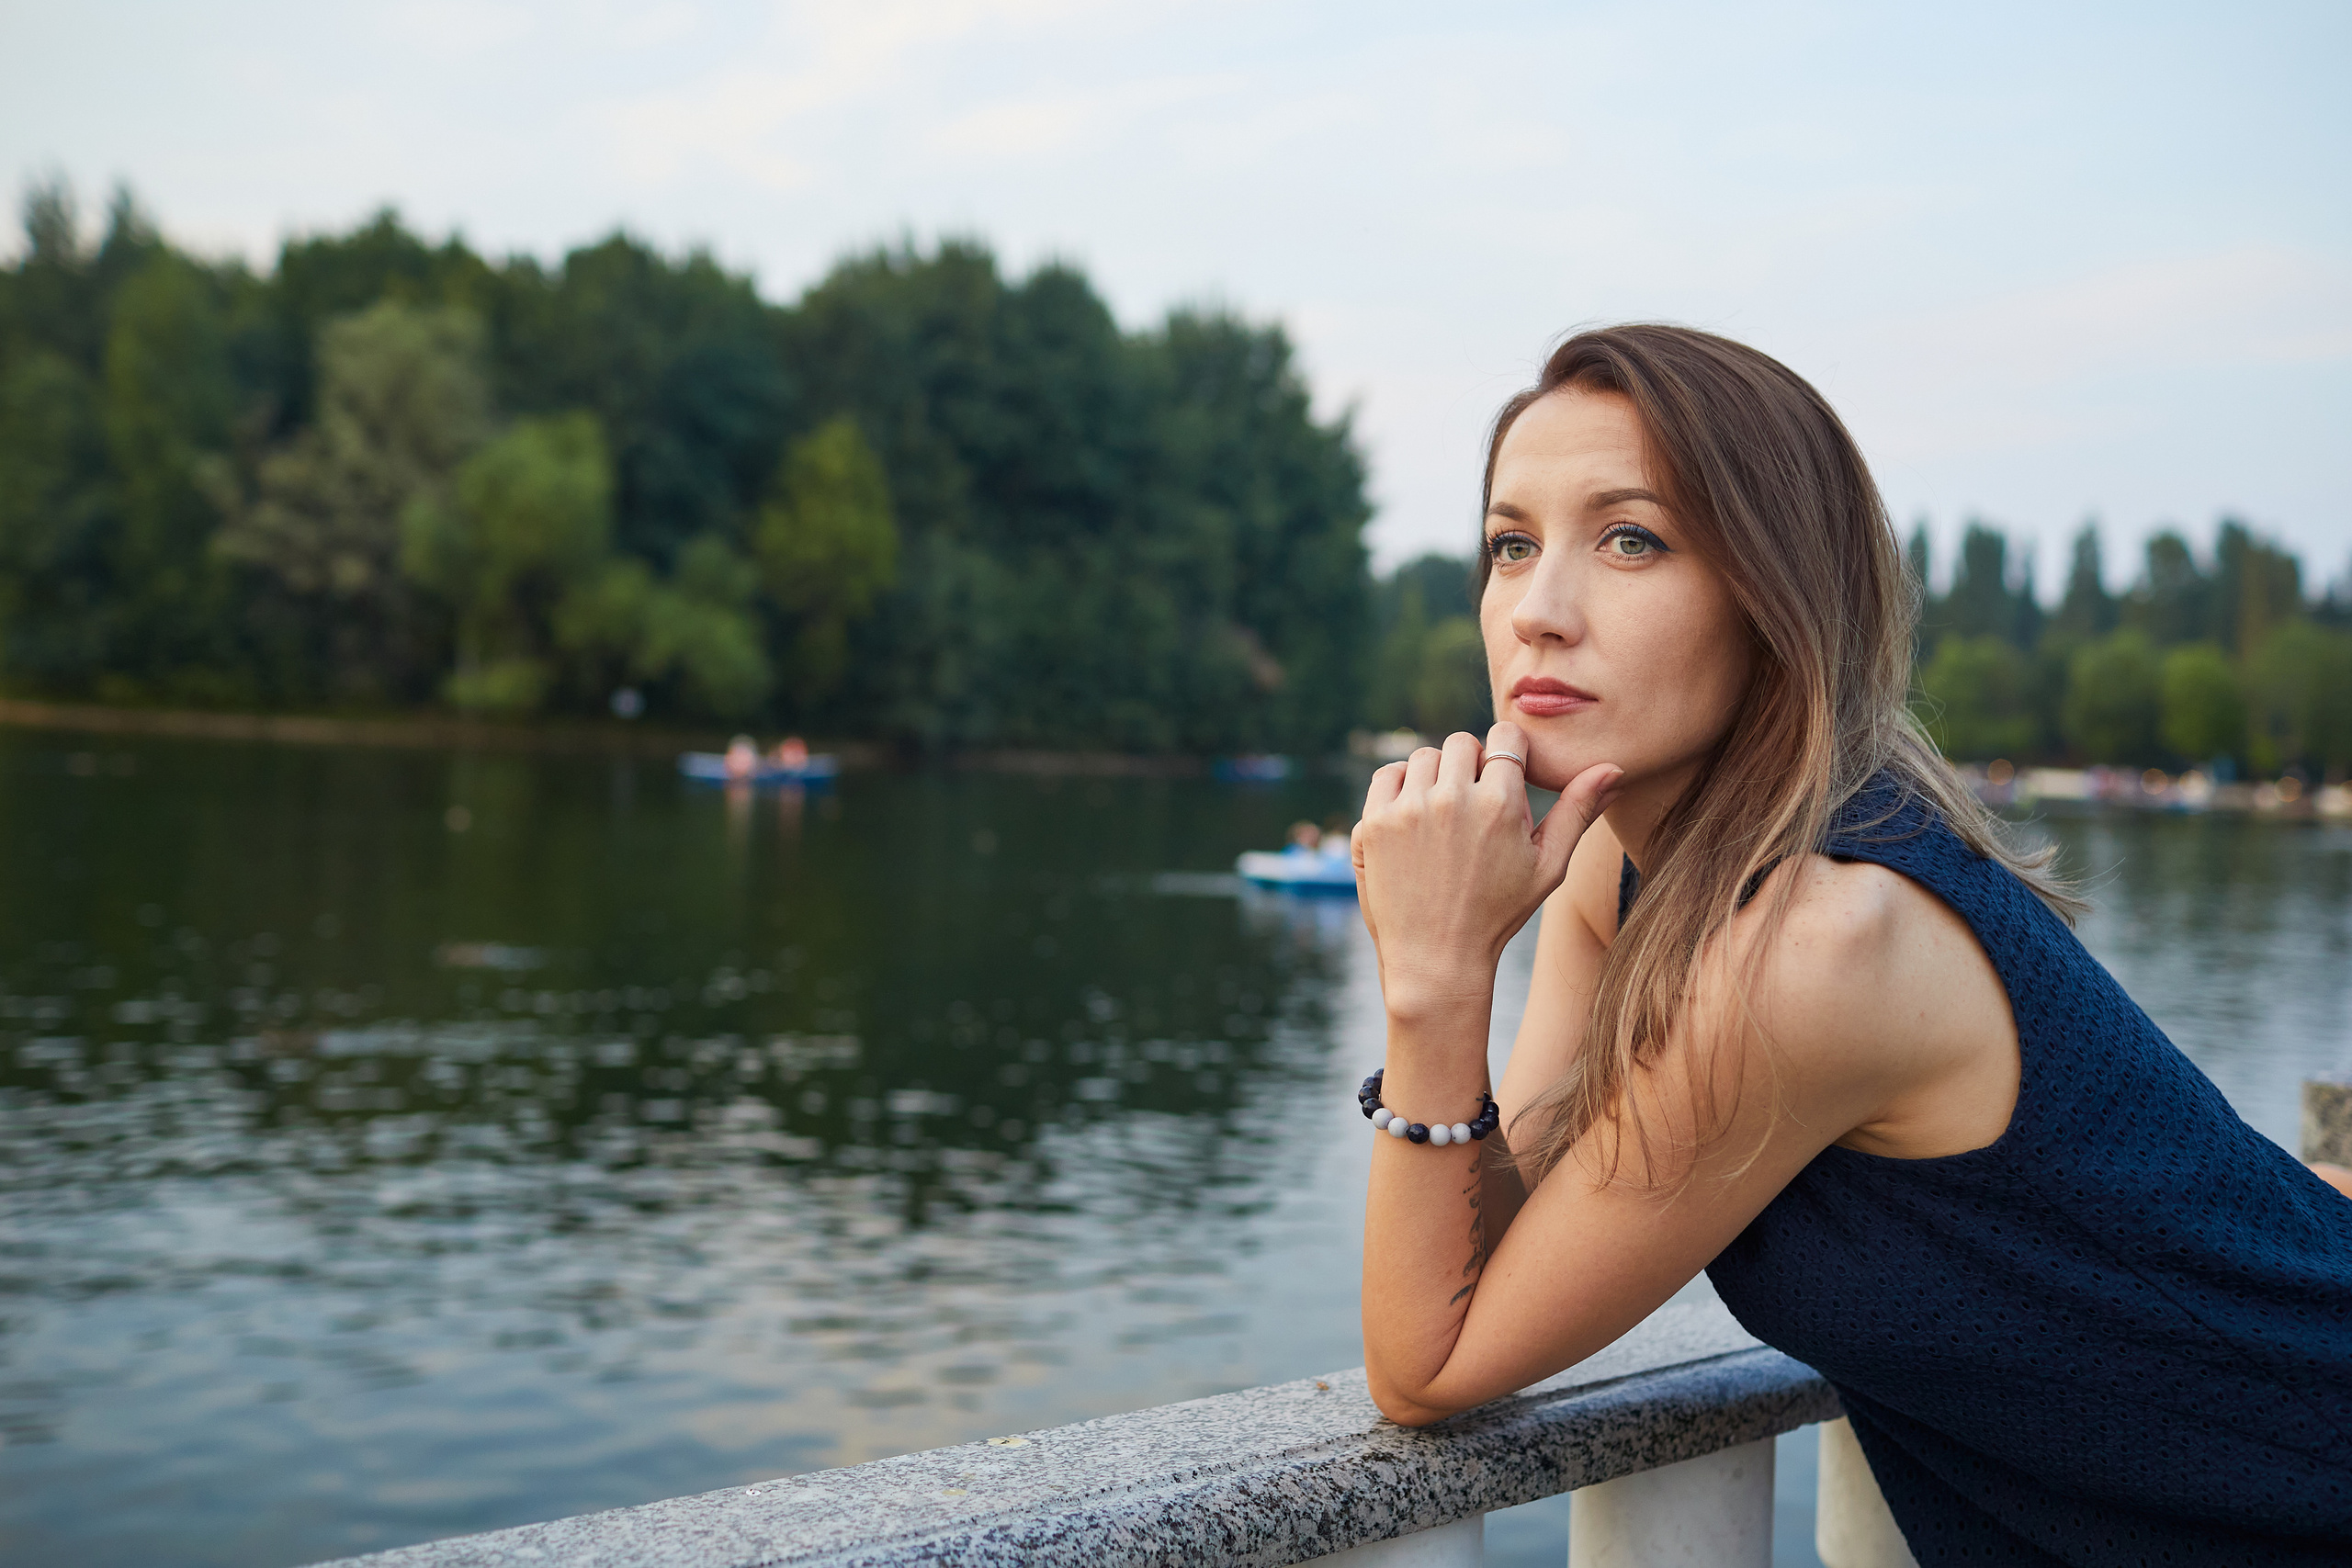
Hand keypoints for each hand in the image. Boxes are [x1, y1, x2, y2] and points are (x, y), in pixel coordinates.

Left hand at [1351, 722, 1620, 1020]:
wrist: (1435, 959)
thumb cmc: (1498, 914)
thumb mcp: (1548, 867)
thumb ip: (1579, 811)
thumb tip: (1614, 769)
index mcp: (1501, 804)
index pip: (1505, 737)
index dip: (1507, 753)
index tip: (1503, 776)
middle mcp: (1453, 799)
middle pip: (1462, 743)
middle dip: (1471, 765)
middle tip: (1473, 802)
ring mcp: (1408, 810)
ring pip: (1423, 757)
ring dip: (1435, 776)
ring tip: (1444, 815)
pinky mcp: (1374, 823)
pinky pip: (1386, 775)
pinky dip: (1399, 787)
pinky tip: (1414, 815)